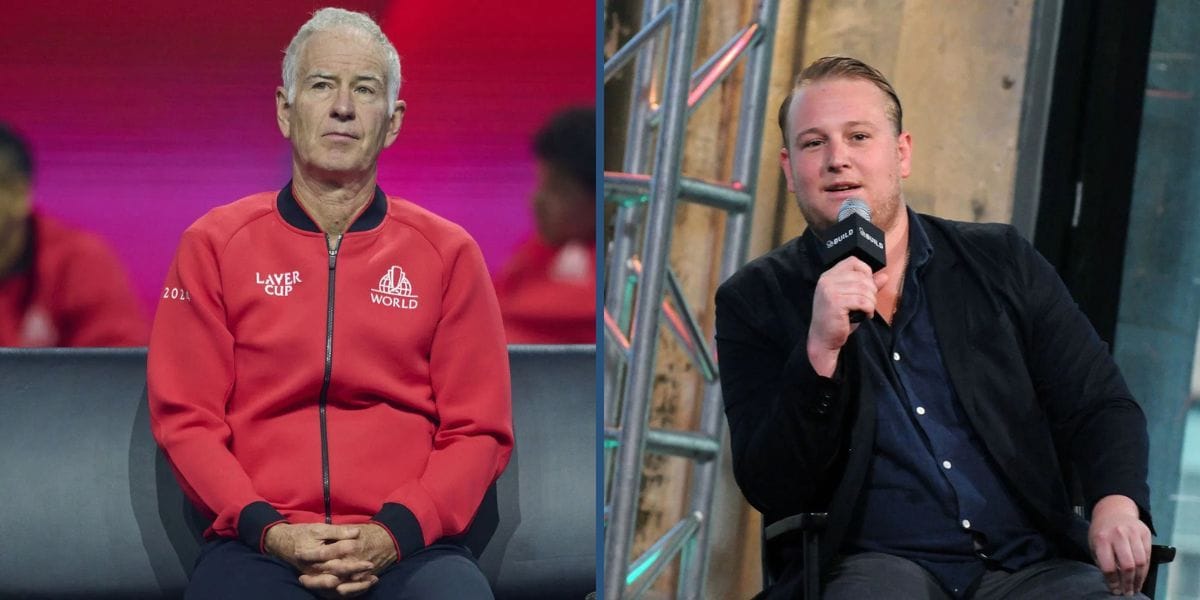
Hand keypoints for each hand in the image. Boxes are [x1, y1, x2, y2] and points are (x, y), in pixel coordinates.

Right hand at [264, 523, 378, 596]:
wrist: (283, 545)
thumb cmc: (302, 534)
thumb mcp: (317, 529)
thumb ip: (337, 531)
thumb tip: (356, 532)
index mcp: (310, 554)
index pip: (329, 553)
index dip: (344, 549)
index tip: (359, 545)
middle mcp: (312, 569)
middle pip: (335, 571)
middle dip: (354, 569)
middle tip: (371, 565)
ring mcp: (315, 578)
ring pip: (336, 585)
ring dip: (354, 584)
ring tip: (371, 579)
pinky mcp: (318, 583)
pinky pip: (334, 591)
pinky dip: (349, 590)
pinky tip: (363, 586)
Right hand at [807, 257, 887, 375]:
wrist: (823, 340)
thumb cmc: (838, 320)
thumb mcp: (853, 299)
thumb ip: (867, 286)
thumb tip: (884, 276)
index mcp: (829, 276)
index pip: (853, 262)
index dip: (866, 272)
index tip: (867, 287)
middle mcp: (827, 280)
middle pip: (862, 276)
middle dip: (871, 291)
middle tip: (868, 304)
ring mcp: (830, 290)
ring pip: (864, 289)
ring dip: (871, 302)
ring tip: (866, 310)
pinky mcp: (835, 302)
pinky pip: (863, 301)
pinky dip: (869, 309)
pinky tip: (865, 315)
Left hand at [1089, 494, 1150, 595]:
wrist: (1114, 511)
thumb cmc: (1102, 532)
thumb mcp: (1094, 544)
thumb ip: (1103, 561)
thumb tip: (1114, 582)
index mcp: (1102, 539)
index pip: (1109, 566)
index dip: (1113, 582)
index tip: (1115, 590)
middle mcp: (1118, 535)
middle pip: (1128, 565)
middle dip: (1128, 583)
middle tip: (1127, 592)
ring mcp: (1133, 532)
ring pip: (1141, 562)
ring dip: (1139, 579)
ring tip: (1135, 587)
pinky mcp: (1145, 533)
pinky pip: (1148, 555)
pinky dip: (1145, 569)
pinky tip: (1140, 576)